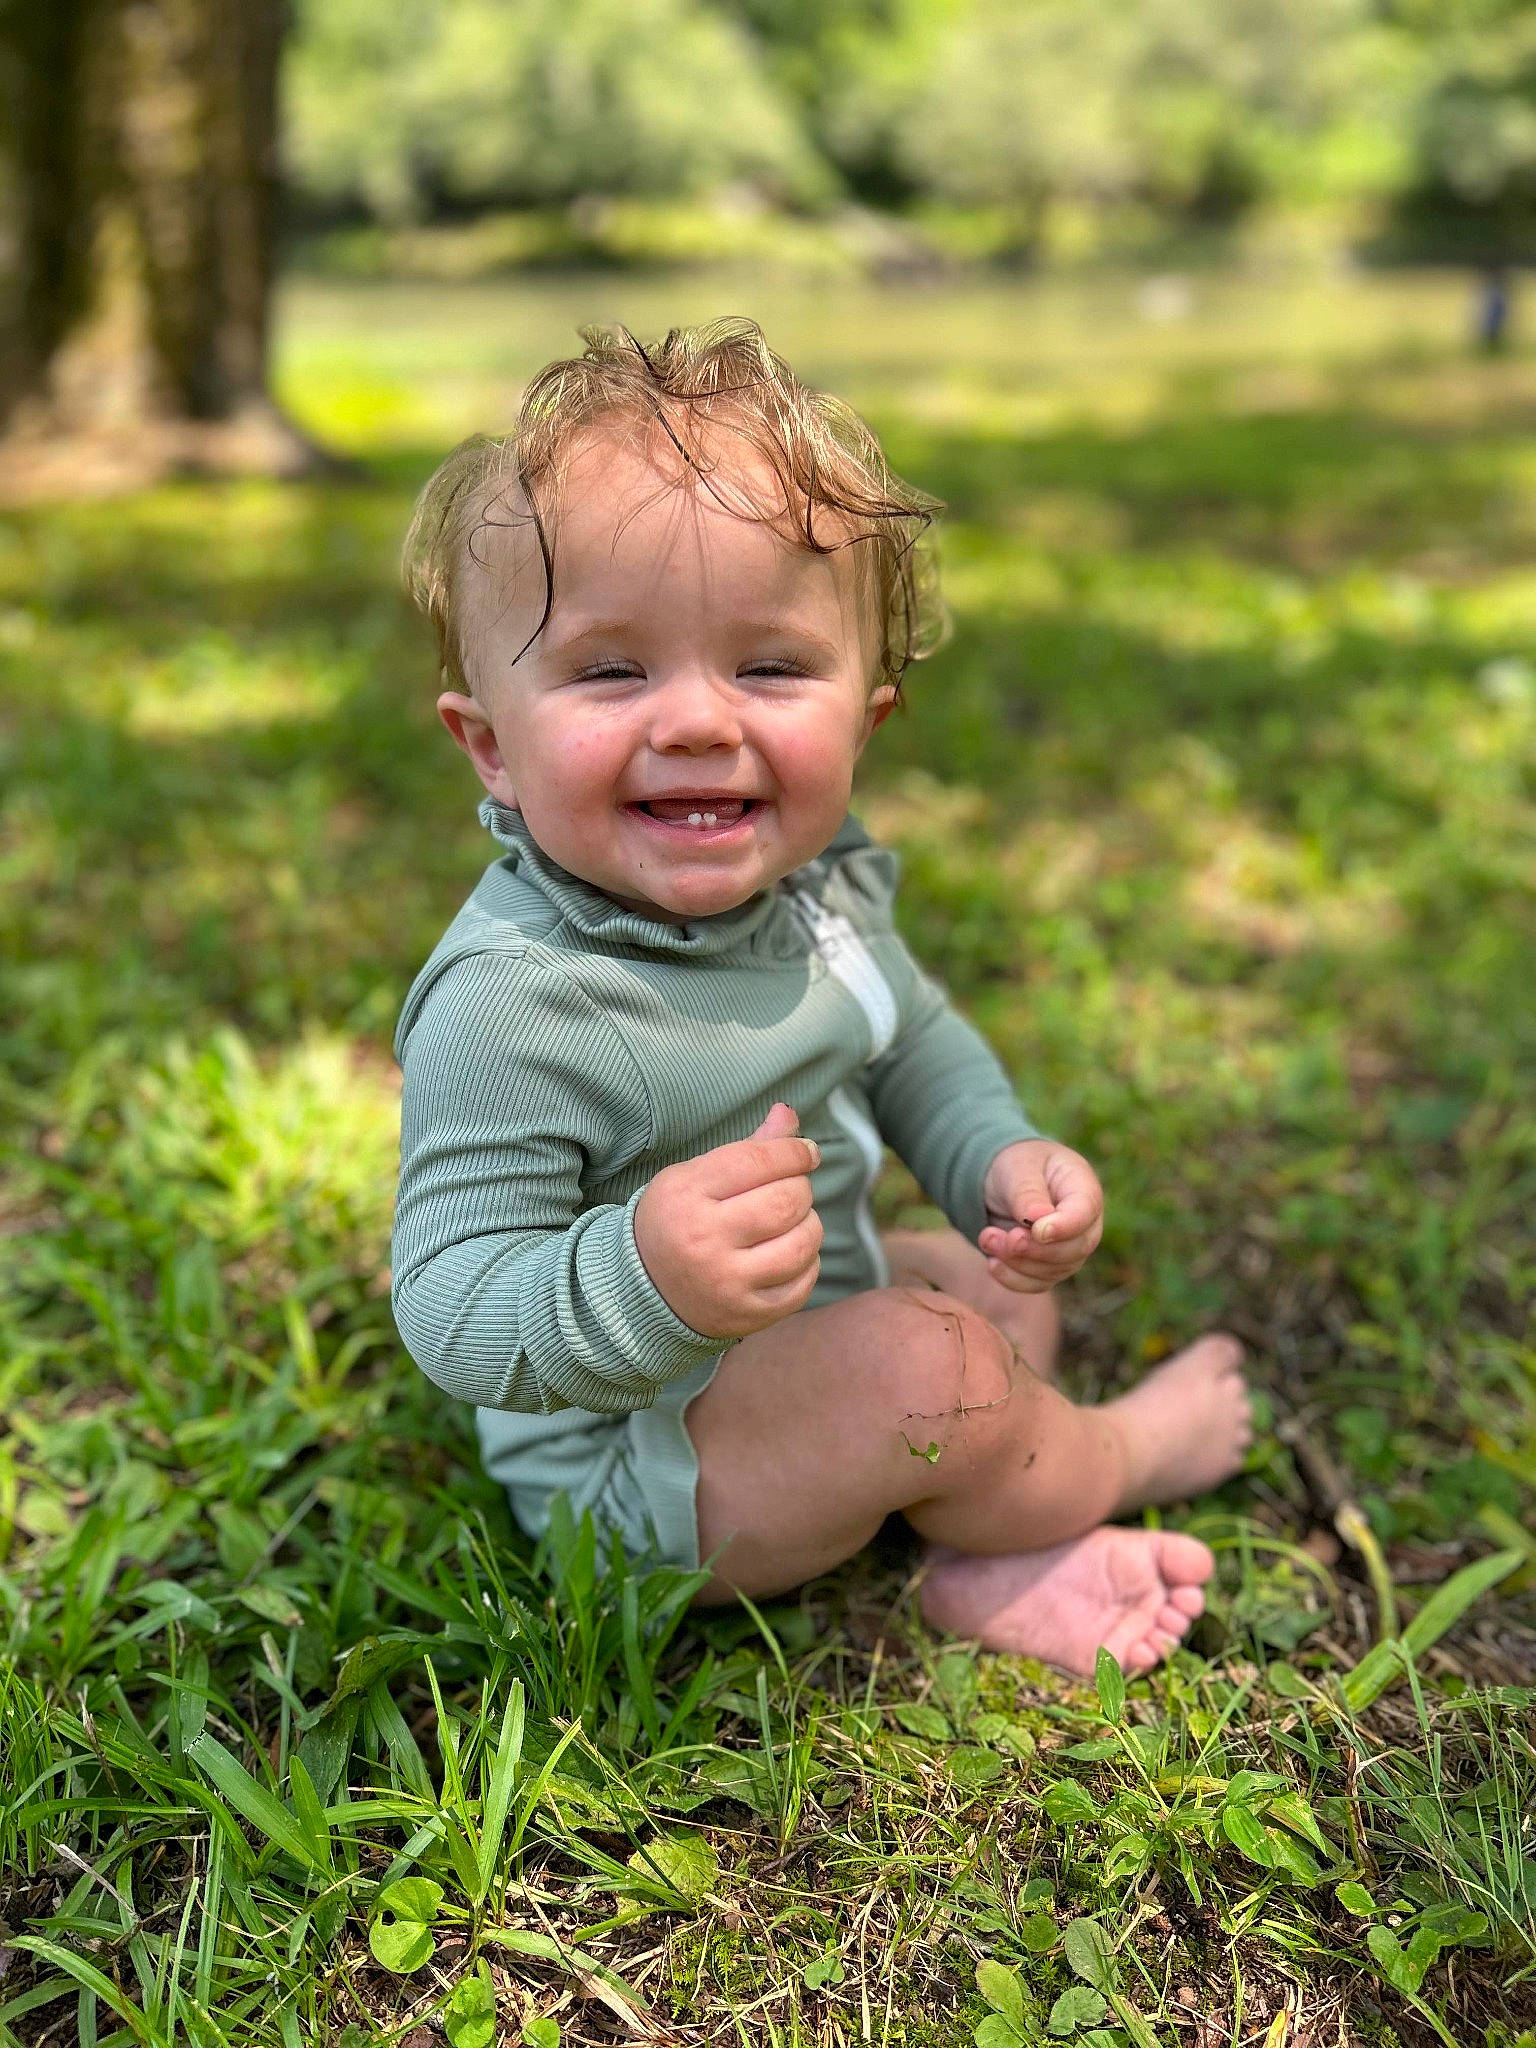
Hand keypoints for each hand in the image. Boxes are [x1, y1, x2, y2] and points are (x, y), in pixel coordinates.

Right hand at [634, 1102, 823, 1338]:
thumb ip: (747, 1148)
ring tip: (793, 1221)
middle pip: (786, 1200)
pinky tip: (789, 1254)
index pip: (759, 1160)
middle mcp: (704, 1240)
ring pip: (803, 1243)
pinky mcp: (746, 1315)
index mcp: (686, 1195)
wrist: (641, 1291)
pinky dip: (808, 1263)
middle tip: (792, 1188)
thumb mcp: (694, 1177)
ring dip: (809, 1225)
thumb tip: (788, 1114)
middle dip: (801, 1187)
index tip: (806, 1153)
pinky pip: (803, 1283)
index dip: (795, 1151)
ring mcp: (726, 1282)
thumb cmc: (676, 1221)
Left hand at [978, 1139, 1102, 1292]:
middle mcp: (1084, 1224)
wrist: (1006, 1181)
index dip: (1065, 1227)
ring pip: (1054, 1271)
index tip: (1037, 1231)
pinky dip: (1012, 1278)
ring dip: (1017, 1262)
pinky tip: (992, 1263)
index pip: (1085, 1213)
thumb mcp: (1019, 1167)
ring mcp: (1070, 1249)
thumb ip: (1028, 1192)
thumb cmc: (1019, 1166)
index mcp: (1083, 1188)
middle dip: (1036, 1249)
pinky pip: (1037, 1283)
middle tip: (1005, 1237)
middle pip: (1075, 1249)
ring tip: (987, 1238)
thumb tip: (1037, 1218)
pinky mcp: (1050, 1267)